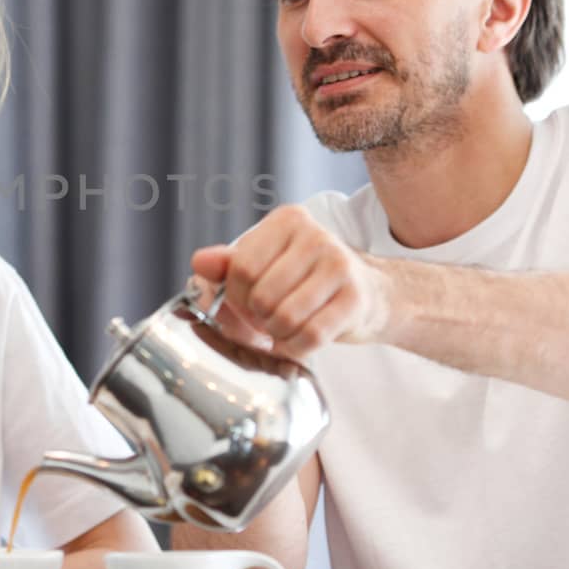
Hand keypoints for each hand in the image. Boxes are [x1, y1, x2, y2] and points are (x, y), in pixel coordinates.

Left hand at [192, 205, 388, 361]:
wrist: (369, 294)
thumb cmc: (306, 279)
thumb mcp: (266, 264)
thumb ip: (228, 264)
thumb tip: (199, 263)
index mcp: (287, 220)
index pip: (241, 268)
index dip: (236, 296)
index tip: (247, 303)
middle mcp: (315, 236)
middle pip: (261, 295)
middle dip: (257, 318)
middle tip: (268, 318)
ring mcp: (339, 265)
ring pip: (284, 318)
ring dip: (278, 334)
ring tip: (284, 327)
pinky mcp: (355, 299)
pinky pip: (310, 336)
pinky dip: (297, 348)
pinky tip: (299, 340)